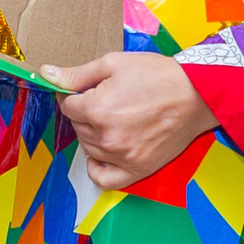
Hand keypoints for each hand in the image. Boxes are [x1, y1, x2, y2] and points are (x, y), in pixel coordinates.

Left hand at [51, 52, 216, 188]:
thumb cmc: (158, 76)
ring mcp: (122, 156)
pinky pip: (105, 179)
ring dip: (93, 134)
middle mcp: (107, 137)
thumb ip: (76, 74)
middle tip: (107, 100)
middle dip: (85, 113)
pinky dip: (97, 168)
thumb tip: (46, 74)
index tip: (85, 91)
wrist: (197, 94)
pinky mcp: (138, 169)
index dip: (73, 96)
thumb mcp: (113, 64)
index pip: (67, 106)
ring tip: (114, 118)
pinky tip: (102, 153)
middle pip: (78, 127)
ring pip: (89, 148)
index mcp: (97, 109)